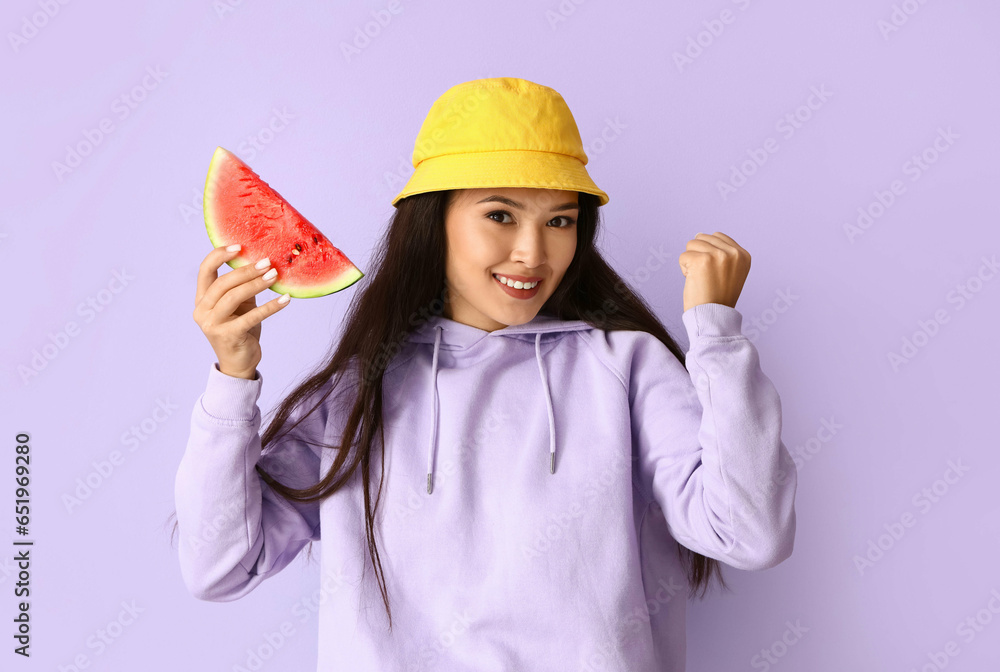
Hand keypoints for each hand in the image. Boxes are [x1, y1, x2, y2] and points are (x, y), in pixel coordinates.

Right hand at [192, 245, 289, 378]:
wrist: (240, 363)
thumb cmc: (241, 330)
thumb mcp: (240, 306)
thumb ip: (242, 286)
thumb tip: (262, 261)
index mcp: (201, 299)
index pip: (205, 270)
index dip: (219, 255)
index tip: (239, 246)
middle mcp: (202, 311)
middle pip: (223, 283)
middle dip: (246, 270)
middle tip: (267, 262)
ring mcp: (212, 324)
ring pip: (234, 297)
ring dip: (257, 284)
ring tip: (275, 275)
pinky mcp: (228, 335)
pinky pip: (252, 316)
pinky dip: (271, 306)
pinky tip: (286, 299)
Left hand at [678, 232, 750, 312]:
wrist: (713, 317)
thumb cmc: (717, 297)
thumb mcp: (731, 272)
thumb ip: (723, 253)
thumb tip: (699, 235)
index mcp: (744, 255)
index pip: (717, 237)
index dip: (709, 254)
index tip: (714, 273)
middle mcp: (734, 253)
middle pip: (702, 238)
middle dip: (699, 256)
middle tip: (707, 277)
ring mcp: (719, 255)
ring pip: (691, 244)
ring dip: (691, 261)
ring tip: (701, 278)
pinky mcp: (702, 260)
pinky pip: (683, 256)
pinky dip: (684, 269)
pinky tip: (695, 281)